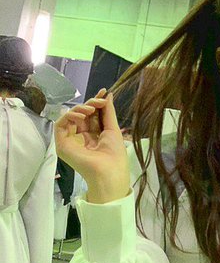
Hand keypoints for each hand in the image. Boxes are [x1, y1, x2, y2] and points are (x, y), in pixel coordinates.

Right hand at [55, 88, 129, 203]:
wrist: (108, 171)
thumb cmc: (114, 154)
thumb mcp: (112, 129)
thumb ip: (108, 111)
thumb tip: (107, 94)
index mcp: (95, 135)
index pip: (92, 115)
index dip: (96, 103)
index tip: (103, 91)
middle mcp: (82, 136)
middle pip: (82, 114)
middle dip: (90, 103)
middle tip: (99, 101)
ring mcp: (71, 140)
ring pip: (70, 117)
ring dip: (80, 108)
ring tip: (91, 108)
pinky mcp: (62, 143)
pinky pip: (61, 124)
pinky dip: (70, 116)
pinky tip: (81, 115)